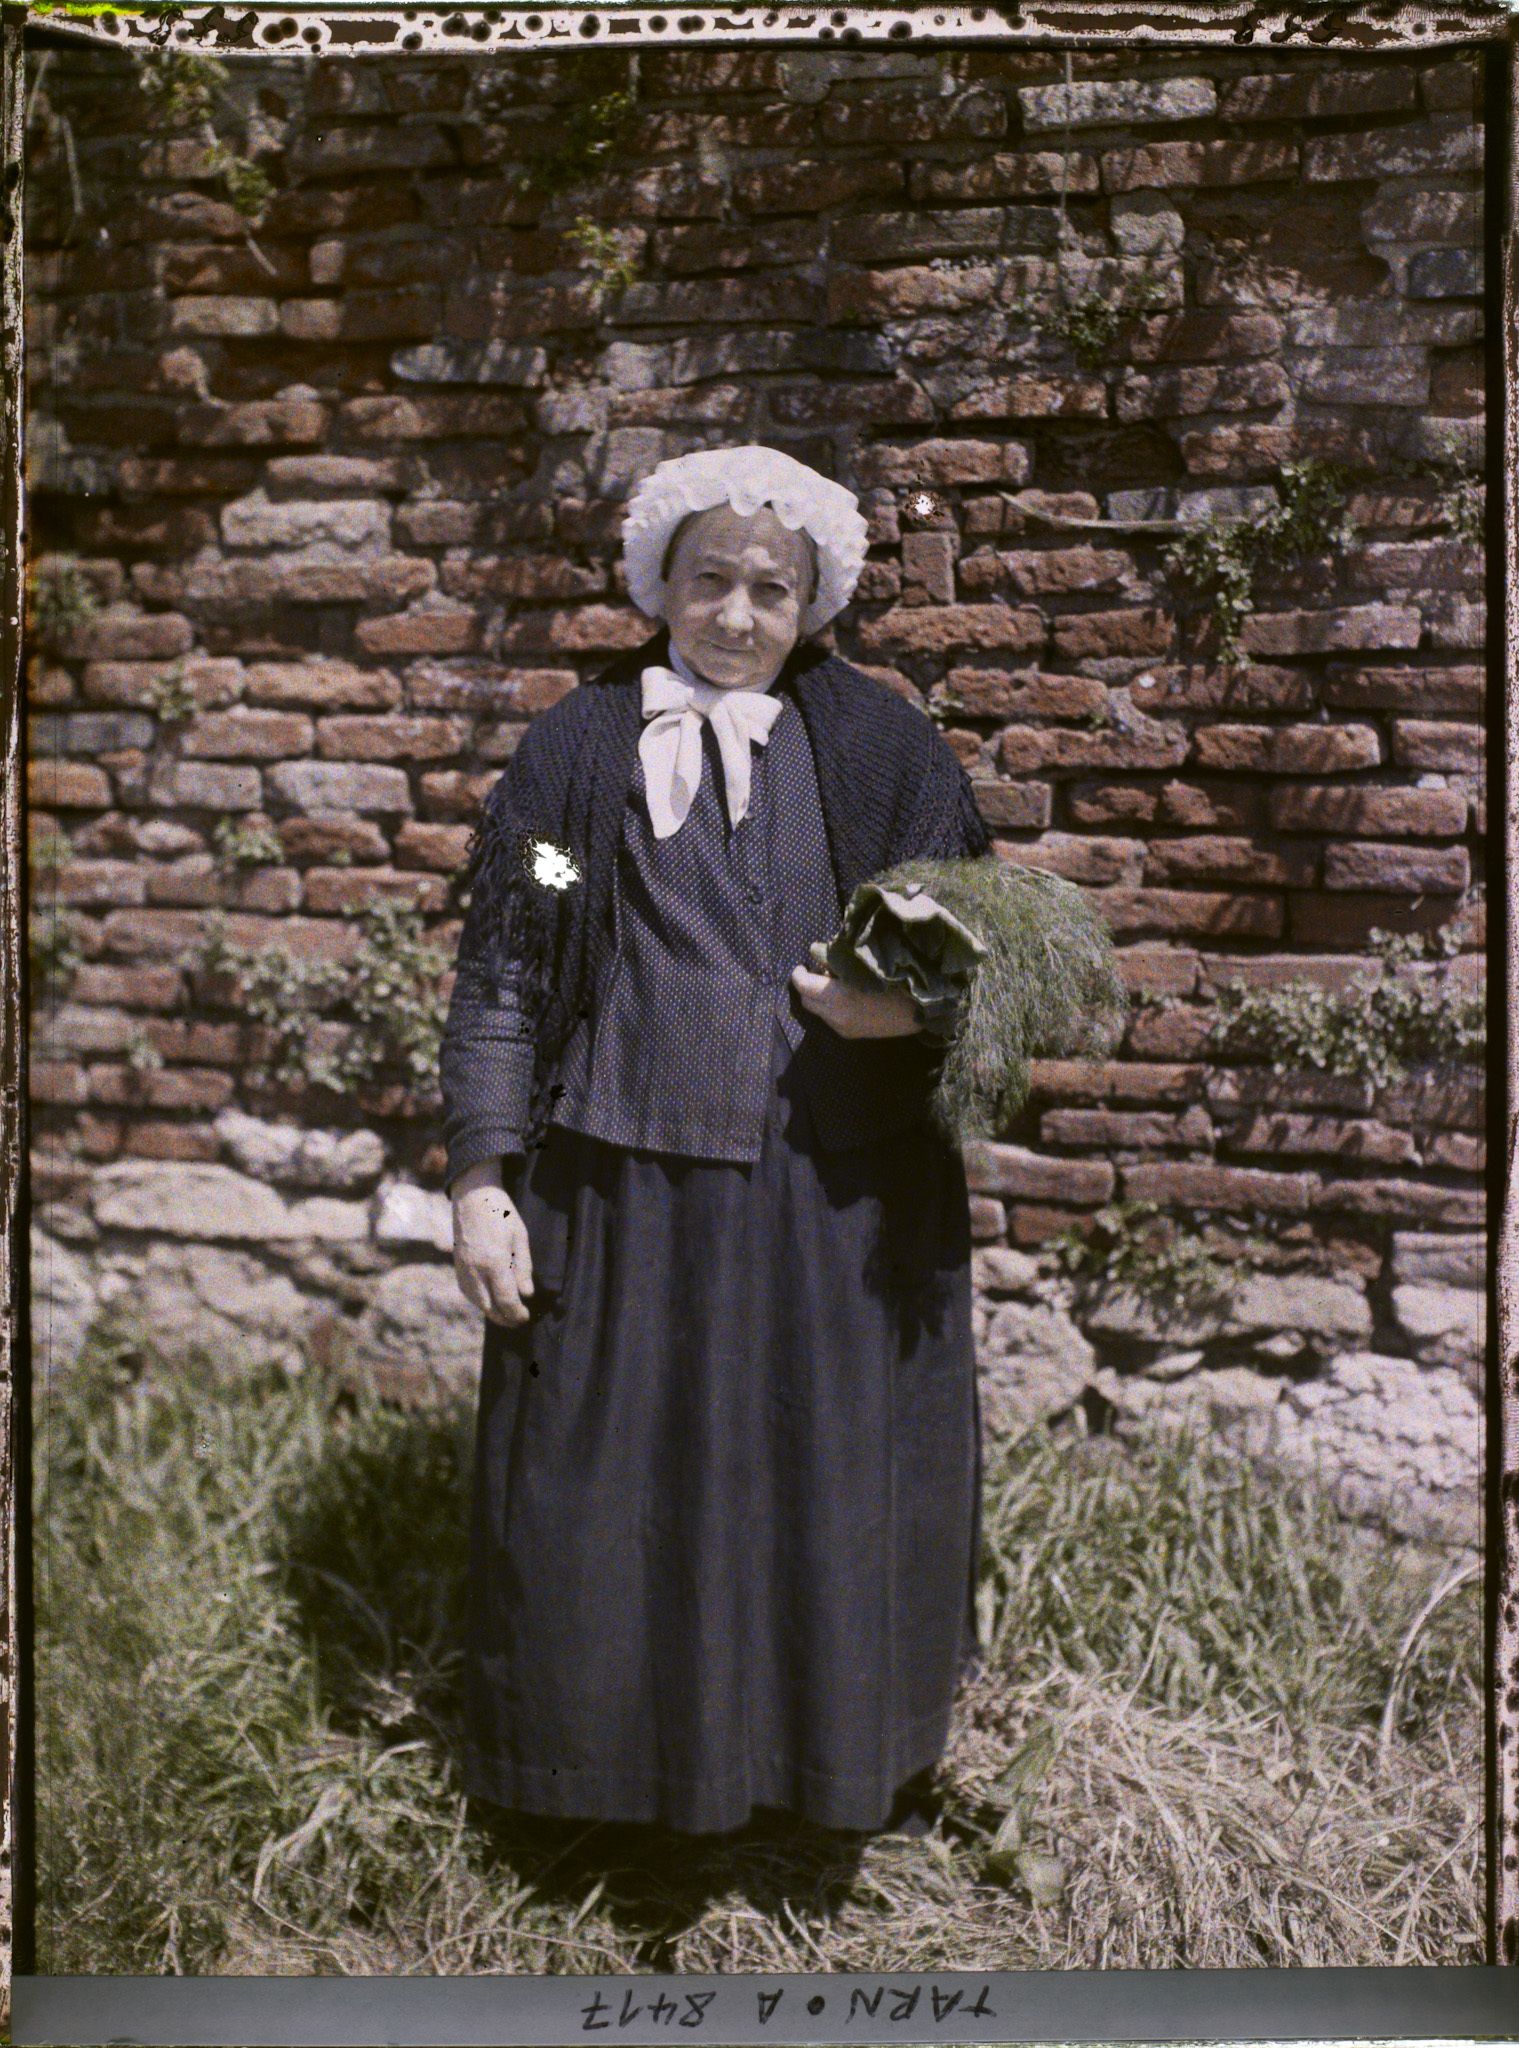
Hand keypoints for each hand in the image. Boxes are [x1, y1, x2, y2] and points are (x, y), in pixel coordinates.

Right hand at [451, 1161, 534, 1327]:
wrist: (472, 1196)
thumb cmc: (500, 1212)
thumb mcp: (520, 1236)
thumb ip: (523, 1267)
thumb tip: (526, 1293)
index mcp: (494, 1262)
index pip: (506, 1300)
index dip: (517, 1313)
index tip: (526, 1316)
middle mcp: (475, 1270)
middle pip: (490, 1308)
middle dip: (505, 1318)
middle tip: (519, 1320)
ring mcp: (463, 1270)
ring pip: (477, 1303)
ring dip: (493, 1312)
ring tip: (507, 1314)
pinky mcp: (457, 1267)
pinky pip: (469, 1293)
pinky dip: (481, 1302)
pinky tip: (492, 1300)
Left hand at [790, 965, 921, 1038]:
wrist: (918, 1012)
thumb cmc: (895, 982)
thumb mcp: (864, 965)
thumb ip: (837, 959)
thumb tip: (817, 953)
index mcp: (838, 996)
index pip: (804, 986)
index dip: (799, 974)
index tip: (802, 965)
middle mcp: (835, 1016)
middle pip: (806, 1001)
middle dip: (806, 986)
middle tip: (817, 972)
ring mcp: (842, 1028)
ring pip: (817, 1012)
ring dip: (818, 997)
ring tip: (832, 983)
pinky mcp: (849, 1035)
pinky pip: (829, 1019)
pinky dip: (829, 1006)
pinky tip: (844, 996)